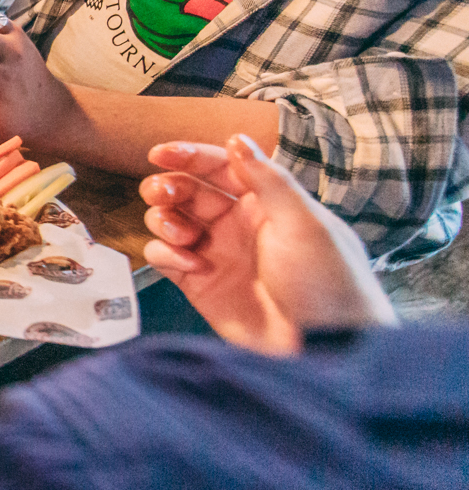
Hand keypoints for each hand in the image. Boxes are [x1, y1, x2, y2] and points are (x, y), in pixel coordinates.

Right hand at [140, 135, 393, 353]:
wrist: (322, 348)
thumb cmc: (328, 284)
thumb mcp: (305, 225)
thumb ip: (269, 180)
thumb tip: (237, 140)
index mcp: (267, 204)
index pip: (221, 168)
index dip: (189, 156)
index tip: (161, 153)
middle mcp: (238, 225)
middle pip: (188, 191)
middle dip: (169, 186)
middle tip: (162, 193)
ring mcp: (217, 254)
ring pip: (170, 220)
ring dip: (164, 220)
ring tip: (182, 236)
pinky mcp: (198, 284)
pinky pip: (164, 256)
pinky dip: (166, 254)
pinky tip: (189, 265)